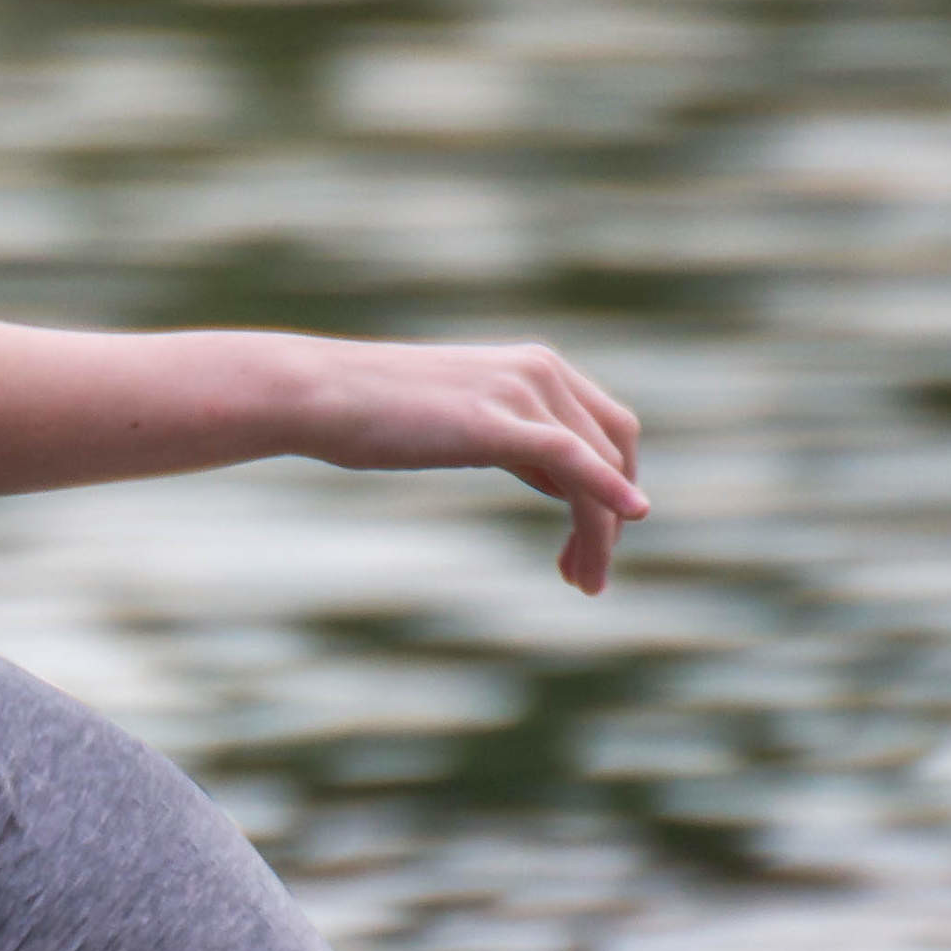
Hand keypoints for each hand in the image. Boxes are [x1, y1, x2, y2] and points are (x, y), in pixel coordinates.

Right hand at [313, 342, 648, 594]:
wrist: (321, 393)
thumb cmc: (375, 413)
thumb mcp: (462, 424)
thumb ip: (516, 442)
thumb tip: (556, 478)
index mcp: (535, 367)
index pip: (607, 429)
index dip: (612, 488)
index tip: (583, 544)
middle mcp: (541, 371)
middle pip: (616, 448)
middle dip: (613, 515)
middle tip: (587, 575)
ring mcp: (523, 392)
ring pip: (598, 467)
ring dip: (601, 532)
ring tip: (585, 582)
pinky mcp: (501, 422)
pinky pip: (576, 461)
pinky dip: (608, 493)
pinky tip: (628, 520)